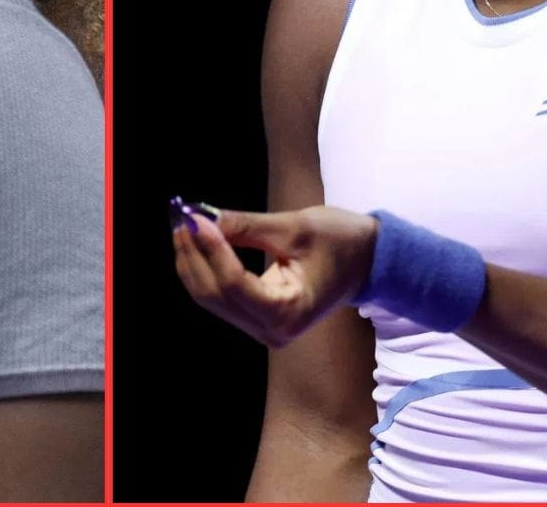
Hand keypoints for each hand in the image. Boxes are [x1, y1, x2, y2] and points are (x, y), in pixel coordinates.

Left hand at [172, 204, 379, 347]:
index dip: (210, 249)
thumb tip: (203, 218)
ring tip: (184, 223)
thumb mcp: (295, 227)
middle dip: (193, 255)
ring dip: (193, 261)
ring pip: (211, 298)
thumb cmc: (340, 242)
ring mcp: (264, 329)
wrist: (365, 261)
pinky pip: (219, 297)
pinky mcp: (257, 319)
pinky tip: (196, 241)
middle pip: (215, 294)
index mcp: (290, 312)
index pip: (234, 284)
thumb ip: (246, 226)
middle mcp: (274, 330)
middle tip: (181, 216)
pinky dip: (205, 268)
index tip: (194, 217)